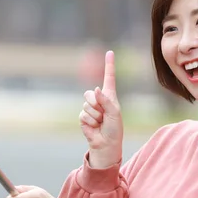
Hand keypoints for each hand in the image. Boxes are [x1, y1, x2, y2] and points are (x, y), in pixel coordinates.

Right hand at [79, 50, 122, 167]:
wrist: (106, 145)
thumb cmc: (114, 129)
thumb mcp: (115, 113)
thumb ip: (106, 100)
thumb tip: (95, 90)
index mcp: (110, 96)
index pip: (109, 78)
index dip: (109, 65)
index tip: (110, 52)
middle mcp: (99, 100)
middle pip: (90, 93)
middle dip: (96, 104)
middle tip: (104, 116)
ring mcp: (90, 108)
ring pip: (87, 104)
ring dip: (95, 115)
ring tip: (101, 123)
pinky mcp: (83, 116)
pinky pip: (83, 114)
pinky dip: (90, 121)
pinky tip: (95, 127)